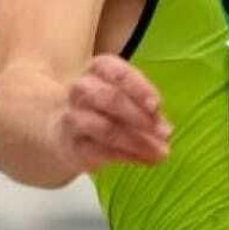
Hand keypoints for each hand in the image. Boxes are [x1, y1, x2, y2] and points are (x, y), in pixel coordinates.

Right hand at [55, 55, 170, 174]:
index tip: (156, 106)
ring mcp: (73, 117)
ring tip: (160, 152)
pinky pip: (100, 151)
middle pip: (110, 99)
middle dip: (140, 116)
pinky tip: (145, 160)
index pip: (118, 73)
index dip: (139, 89)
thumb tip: (166, 131)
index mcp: (99, 69)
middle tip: (163, 132)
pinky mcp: (72, 145)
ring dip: (137, 141)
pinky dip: (127, 156)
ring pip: (106, 128)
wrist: (62, 132)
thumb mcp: (126, 99)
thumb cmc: (103, 109)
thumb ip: (148, 111)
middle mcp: (82, 89)